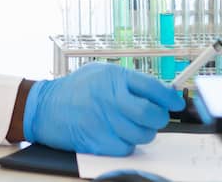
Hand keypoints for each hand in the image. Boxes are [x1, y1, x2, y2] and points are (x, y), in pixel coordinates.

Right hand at [22, 62, 183, 155]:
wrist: (45, 107)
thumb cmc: (75, 89)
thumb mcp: (101, 73)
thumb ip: (128, 81)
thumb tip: (160, 90)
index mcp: (114, 78)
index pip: (153, 88)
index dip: (170, 97)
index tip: (176, 102)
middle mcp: (110, 99)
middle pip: (152, 114)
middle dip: (159, 117)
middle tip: (155, 116)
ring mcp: (104, 121)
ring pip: (143, 134)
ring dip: (142, 132)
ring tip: (130, 124)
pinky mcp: (98, 141)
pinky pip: (127, 148)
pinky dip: (126, 143)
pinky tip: (116, 133)